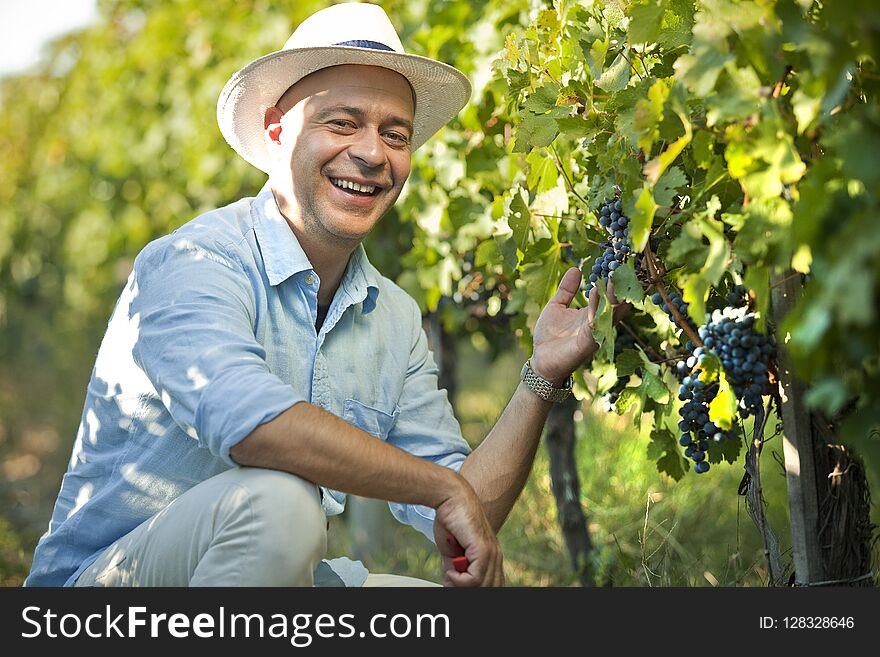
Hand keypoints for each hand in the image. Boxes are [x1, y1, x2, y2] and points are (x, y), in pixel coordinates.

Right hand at [432, 478, 503, 586]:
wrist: (450, 498)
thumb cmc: (451, 520)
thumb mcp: (453, 551)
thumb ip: (456, 569)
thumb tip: (452, 585)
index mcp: (491, 555)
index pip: (493, 584)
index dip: (475, 589)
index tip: (455, 586)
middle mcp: (495, 555)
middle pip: (490, 587)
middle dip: (468, 590)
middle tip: (450, 584)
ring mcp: (491, 552)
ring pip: (483, 586)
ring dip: (462, 586)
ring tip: (449, 576)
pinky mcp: (483, 549)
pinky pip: (475, 579)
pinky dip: (459, 580)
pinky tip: (450, 571)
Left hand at [530, 267, 630, 383]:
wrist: (541, 361)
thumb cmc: (550, 336)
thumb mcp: (557, 306)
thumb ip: (567, 289)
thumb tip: (575, 268)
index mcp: (592, 313)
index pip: (608, 295)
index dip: (614, 280)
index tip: (618, 261)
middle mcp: (597, 322)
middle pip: (615, 303)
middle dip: (620, 287)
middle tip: (623, 267)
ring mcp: (594, 333)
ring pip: (608, 313)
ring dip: (611, 296)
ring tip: (612, 279)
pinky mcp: (587, 343)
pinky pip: (595, 324)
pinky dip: (596, 310)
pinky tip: (595, 295)